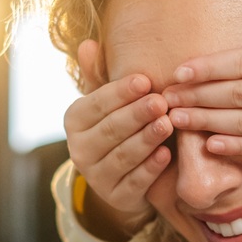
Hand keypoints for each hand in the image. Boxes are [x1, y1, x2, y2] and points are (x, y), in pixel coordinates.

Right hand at [64, 41, 170, 241]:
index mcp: (75, 121)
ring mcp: (96, 177)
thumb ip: (100, 74)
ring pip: (122, 156)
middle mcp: (79, 150)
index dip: (120, 93)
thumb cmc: (120, 126)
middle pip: (110, 130)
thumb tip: (87, 44)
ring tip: (166, 125)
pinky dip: (149, 169)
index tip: (145, 80)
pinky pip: (133, 183)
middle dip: (136, 115)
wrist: (126, 175)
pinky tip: (165, 155)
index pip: (96, 104)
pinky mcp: (116, 197)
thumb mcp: (110, 101)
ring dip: (145, 140)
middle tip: (160, 101)